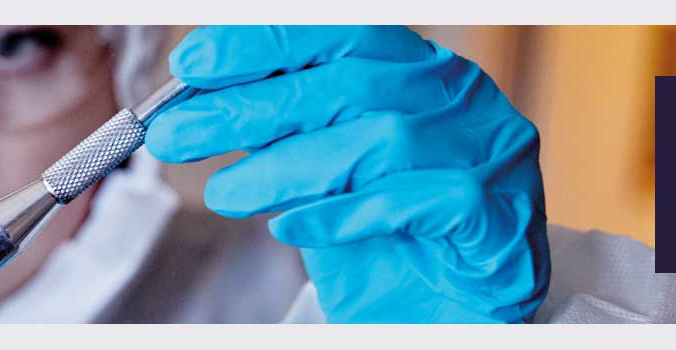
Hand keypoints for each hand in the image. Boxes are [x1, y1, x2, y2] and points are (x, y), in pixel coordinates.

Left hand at [145, 25, 549, 322]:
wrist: (448, 317)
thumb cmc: (386, 236)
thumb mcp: (320, 172)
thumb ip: (281, 130)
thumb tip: (197, 102)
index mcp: (416, 70)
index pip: (338, 33)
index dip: (262, 44)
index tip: (191, 67)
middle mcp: (459, 98)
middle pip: (347, 84)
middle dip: (248, 108)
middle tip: (175, 135)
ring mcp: (488, 153)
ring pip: (380, 140)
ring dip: (286, 167)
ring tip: (224, 194)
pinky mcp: (500, 216)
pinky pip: (417, 202)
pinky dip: (345, 214)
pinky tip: (291, 227)